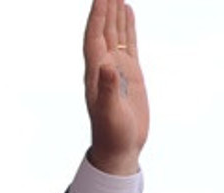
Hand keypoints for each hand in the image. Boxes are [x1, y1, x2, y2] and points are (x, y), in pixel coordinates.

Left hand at [83, 0, 148, 174]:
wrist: (119, 148)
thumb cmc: (111, 134)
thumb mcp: (110, 113)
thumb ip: (107, 90)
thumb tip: (106, 67)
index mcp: (95, 73)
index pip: (94, 38)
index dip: (97, 17)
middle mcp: (103, 66)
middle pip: (102, 29)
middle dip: (104, 7)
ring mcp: (116, 67)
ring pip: (114, 32)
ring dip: (114, 11)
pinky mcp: (130, 73)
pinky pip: (128, 42)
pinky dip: (127, 26)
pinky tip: (128, 13)